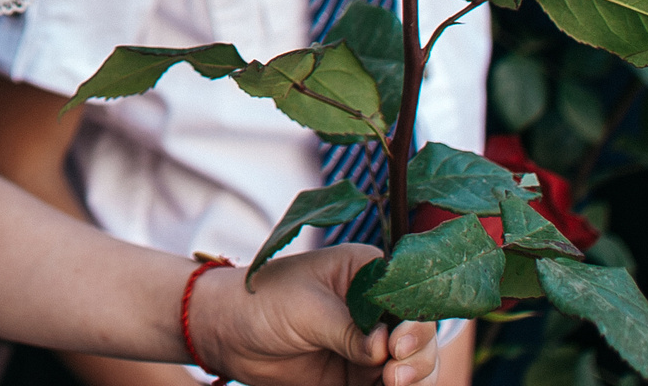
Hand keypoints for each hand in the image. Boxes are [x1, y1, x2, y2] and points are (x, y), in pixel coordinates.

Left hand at [189, 246, 436, 385]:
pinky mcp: (360, 376)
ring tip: (392, 385)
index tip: (399, 344)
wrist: (227, 333)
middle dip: (417, 356)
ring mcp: (371, 345)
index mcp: (366, 274)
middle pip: (420, 335)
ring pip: (414, 366)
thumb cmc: (262, 301)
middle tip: (394, 374)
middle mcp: (376, 309)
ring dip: (413, 378)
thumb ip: (347, 330)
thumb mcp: (306, 309)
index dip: (414, 321)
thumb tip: (383, 351)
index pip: (409, 295)